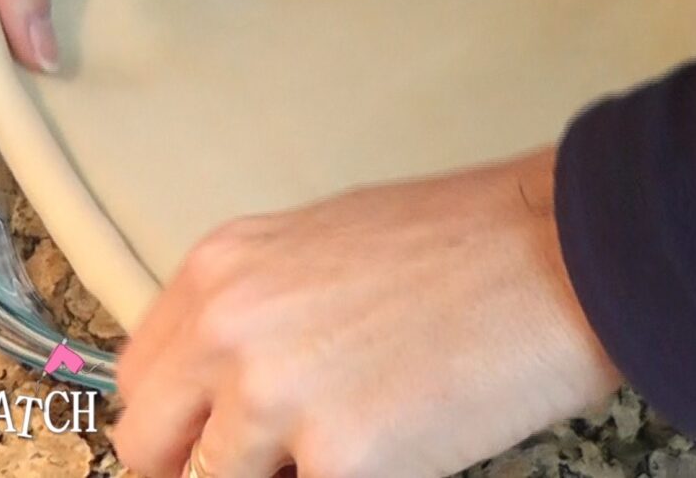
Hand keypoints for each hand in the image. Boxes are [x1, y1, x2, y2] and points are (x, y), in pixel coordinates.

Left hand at [114, 147, 618, 477]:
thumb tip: (225, 392)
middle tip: (263, 465)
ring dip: (271, 476)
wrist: (556, 251)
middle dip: (195, 469)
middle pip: (146, 446)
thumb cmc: (456, 241)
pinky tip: (391, 451)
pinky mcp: (339, 459)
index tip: (206, 444)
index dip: (172, 425)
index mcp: (220, 268)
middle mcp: (226, 327)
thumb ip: (254, 315)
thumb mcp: (321, 251)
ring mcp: (273, 396)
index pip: (139, 380)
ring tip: (341, 447)